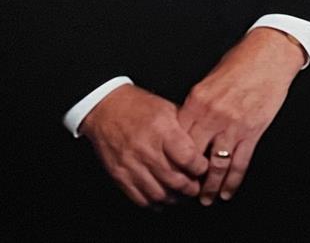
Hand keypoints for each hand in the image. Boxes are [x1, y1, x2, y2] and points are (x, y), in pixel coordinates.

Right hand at [78, 84, 206, 207]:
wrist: (106, 109)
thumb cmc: (140, 106)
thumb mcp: (168, 109)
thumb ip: (185, 128)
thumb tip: (204, 144)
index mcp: (162, 131)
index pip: (188, 158)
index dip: (200, 167)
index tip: (204, 167)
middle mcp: (146, 150)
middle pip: (175, 180)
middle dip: (191, 188)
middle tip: (197, 186)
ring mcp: (131, 165)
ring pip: (159, 194)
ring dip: (174, 198)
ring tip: (182, 194)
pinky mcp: (119, 176)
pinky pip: (140, 198)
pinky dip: (155, 203)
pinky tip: (163, 198)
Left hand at [177, 28, 306, 204]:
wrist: (271, 53)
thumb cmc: (241, 61)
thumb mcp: (209, 79)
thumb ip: (196, 104)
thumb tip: (186, 126)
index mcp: (197, 101)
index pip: (178, 138)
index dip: (172, 159)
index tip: (170, 171)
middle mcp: (212, 115)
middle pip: (192, 156)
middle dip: (187, 178)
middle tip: (184, 191)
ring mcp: (233, 125)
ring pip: (216, 165)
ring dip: (209, 187)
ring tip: (205, 199)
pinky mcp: (253, 130)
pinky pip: (240, 162)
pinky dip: (233, 181)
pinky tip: (227, 192)